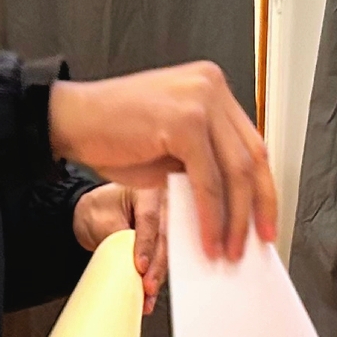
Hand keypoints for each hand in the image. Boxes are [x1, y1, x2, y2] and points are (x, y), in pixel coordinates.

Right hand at [47, 62, 276, 261]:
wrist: (71, 120)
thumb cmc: (111, 132)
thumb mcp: (168, 147)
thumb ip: (202, 164)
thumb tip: (231, 207)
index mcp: (210, 87)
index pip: (250, 143)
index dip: (262, 187)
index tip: (265, 218)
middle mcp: (210, 86)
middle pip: (251, 156)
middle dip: (258, 206)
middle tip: (258, 239)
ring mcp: (200, 100)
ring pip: (234, 171)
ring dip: (233, 219)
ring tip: (228, 249)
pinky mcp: (185, 121)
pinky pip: (208, 180)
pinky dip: (210, 216)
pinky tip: (208, 239)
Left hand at [72, 181, 168, 311]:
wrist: (94, 213)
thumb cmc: (97, 210)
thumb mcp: (104, 221)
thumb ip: (119, 237)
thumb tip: (132, 264)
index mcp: (147, 191)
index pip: (150, 219)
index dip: (146, 245)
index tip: (140, 266)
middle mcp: (163, 205)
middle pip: (165, 238)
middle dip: (157, 266)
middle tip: (147, 287)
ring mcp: (166, 223)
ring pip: (167, 253)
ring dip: (158, 277)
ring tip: (148, 296)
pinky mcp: (163, 242)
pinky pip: (162, 261)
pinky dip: (155, 279)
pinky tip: (150, 295)